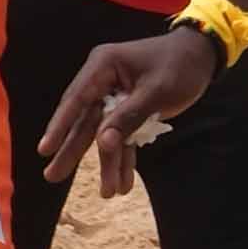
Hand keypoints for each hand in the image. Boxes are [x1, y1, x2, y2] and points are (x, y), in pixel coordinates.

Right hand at [37, 20, 219, 201]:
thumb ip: (128, 117)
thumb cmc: (179, 65)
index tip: (45, 149)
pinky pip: (123, 137)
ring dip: (108, 162)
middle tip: (52, 176)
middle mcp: (102, 82)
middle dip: (72, 151)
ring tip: (107, 193)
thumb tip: (103, 142)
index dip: (60, 126)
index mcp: (103, 67)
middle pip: (84, 121)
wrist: (202, 55)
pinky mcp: (127, 110)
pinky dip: (126, 158)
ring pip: (103, 134)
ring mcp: (114, 97)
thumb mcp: (156, 90)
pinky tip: (125, 183)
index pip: (76, 100)